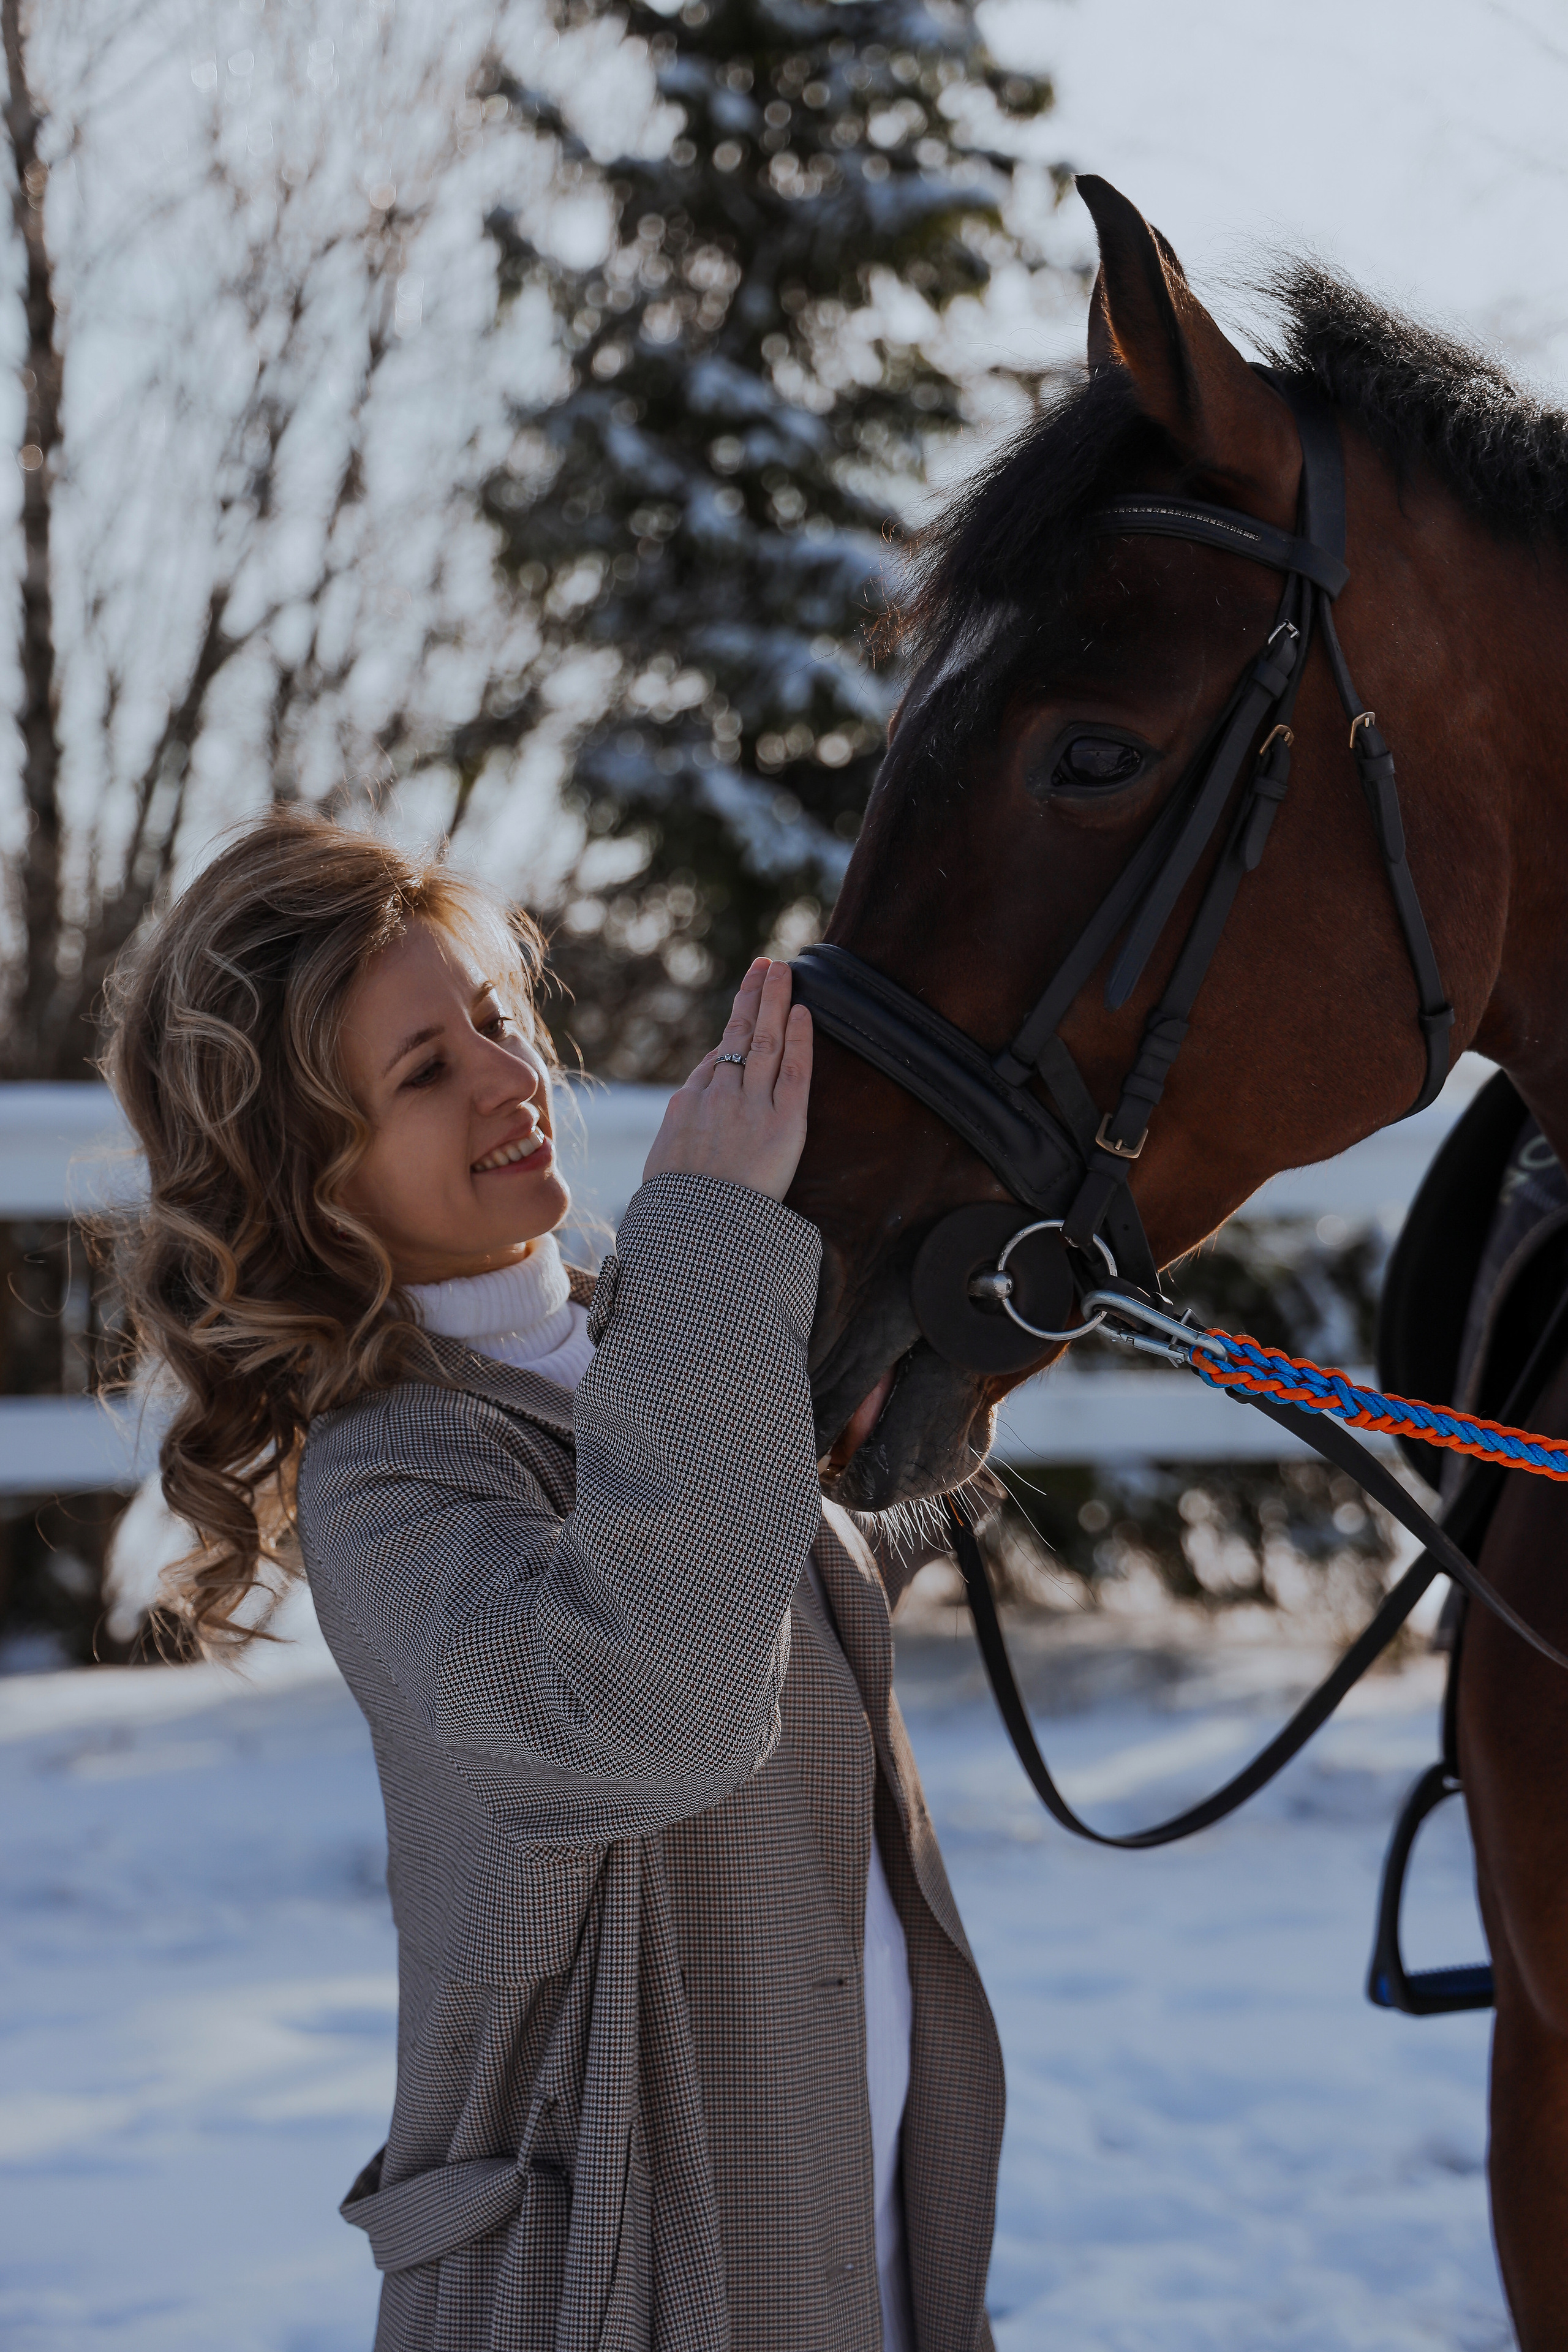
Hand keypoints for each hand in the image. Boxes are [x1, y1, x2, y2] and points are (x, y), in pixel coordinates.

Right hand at [642, 958, 811, 1203]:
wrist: (695, 1236)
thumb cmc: (678, 1216)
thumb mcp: (662, 1172)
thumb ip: (675, 1149)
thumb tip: (676, 1153)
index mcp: (686, 1107)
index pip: (714, 1064)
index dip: (733, 1033)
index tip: (744, 1014)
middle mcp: (716, 1098)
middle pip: (738, 1038)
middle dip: (752, 998)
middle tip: (764, 966)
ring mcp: (750, 1107)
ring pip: (765, 1043)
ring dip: (775, 1001)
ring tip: (784, 971)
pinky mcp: (782, 1124)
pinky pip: (794, 1072)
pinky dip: (799, 1039)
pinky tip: (803, 1012)